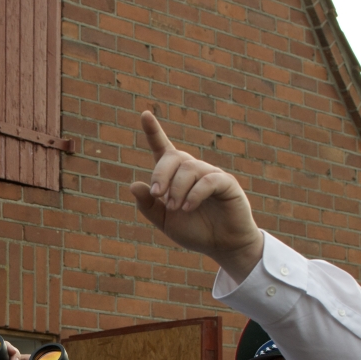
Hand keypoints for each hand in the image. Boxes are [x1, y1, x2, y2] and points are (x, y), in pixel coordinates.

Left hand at [129, 110, 264, 279]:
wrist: (221, 245)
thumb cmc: (194, 230)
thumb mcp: (164, 221)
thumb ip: (148, 205)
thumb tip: (133, 185)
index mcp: (176, 176)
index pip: (163, 149)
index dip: (153, 132)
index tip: (144, 114)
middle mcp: (193, 170)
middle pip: (174, 157)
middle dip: (161, 174)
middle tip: (157, 195)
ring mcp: (211, 174)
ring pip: (190, 168)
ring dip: (178, 189)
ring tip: (176, 208)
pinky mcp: (227, 183)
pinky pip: (209, 180)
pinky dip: (195, 193)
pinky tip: (189, 208)